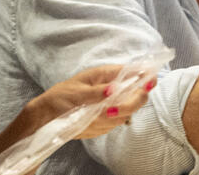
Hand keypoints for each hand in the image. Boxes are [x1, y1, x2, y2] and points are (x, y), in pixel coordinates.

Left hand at [28, 64, 155, 140]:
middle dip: (127, 106)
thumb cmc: (60, 97)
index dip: (146, 77)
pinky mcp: (108, 119)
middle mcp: (114, 89)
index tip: (150, 83)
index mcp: (107, 75)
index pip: (135, 72)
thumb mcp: (75, 93)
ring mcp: (113, 104)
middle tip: (109, 112)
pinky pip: (114, 124)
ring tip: (90, 118)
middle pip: (137, 96)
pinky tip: (88, 123)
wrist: (48, 115)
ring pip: (126, 113)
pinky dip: (103, 126)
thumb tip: (114, 89)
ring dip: (111, 118)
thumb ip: (95, 92)